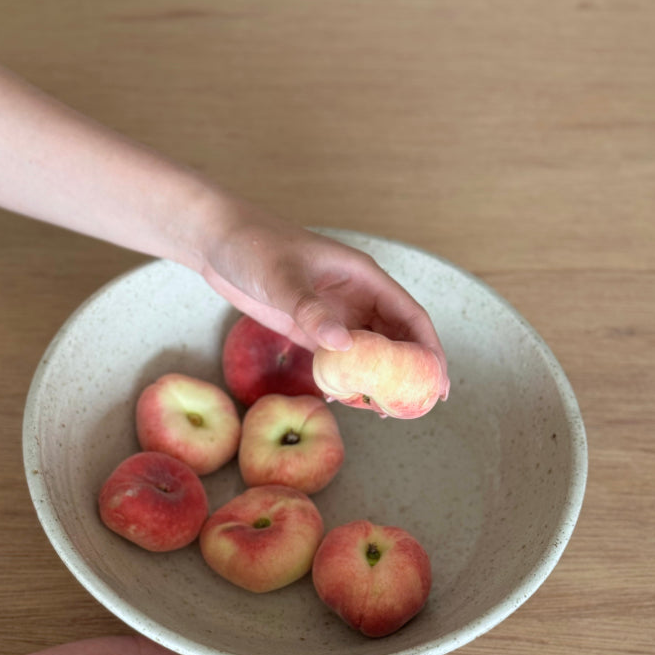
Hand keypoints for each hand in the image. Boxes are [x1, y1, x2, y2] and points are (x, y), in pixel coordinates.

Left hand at [199, 198, 449, 395]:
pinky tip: (347, 399)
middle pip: (397, 339)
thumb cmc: (254, 246)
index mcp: (364, 277)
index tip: (437, 381)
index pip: (410, 316)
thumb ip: (311, 310)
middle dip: (410, 372)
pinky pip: (340, 358)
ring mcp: (334, 313)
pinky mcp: (311, 328)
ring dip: (379, 379)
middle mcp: (356, 296)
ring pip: (370, 352)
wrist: (217, 242)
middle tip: (416, 407)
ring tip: (384, 411)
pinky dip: (348, 378)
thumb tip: (344, 346)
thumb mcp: (283, 277)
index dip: (430, 349)